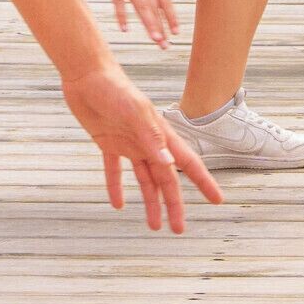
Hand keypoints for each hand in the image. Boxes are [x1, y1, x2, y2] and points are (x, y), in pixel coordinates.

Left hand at [62, 58, 220, 230]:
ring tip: (154, 226)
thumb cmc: (113, 88)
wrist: (86, 74)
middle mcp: (149, 142)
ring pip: (145, 179)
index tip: (217, 200)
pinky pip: (115, 171)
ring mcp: (129, 143)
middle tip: (178, 229)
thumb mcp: (133, 112)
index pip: (188, 164)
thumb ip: (151, 137)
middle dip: (174, 205)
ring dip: (150, 202)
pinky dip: (116, 187)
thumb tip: (169, 164)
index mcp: (161, 135)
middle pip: (166, 180)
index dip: (203, 182)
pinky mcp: (107, 142)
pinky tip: (118, 205)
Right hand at [93, 0, 177, 46]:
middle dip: (161, 28)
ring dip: (149, 24)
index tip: (177, 33)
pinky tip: (125, 29)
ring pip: (142, 7)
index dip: (172, 18)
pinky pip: (119, 2)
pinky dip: (122, 16)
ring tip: (154, 39)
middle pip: (155, 9)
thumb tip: (153, 9)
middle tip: (165, 45)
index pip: (166, 3)